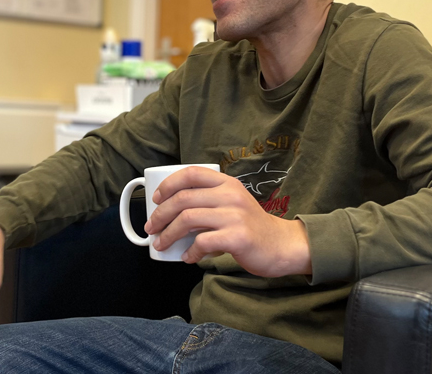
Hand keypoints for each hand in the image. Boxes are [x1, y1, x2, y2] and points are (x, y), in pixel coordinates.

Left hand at [144, 167, 311, 276]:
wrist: (280, 245)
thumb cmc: (250, 226)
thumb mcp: (232, 203)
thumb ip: (208, 201)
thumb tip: (170, 212)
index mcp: (227, 183)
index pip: (192, 173)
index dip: (168, 184)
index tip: (156, 199)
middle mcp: (230, 195)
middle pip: (183, 198)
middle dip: (160, 214)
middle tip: (151, 227)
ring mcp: (234, 215)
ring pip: (187, 219)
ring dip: (168, 234)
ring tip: (161, 243)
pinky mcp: (237, 237)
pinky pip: (202, 242)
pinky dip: (190, 252)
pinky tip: (187, 257)